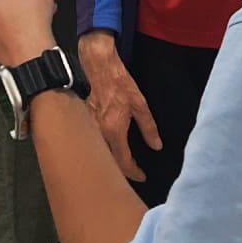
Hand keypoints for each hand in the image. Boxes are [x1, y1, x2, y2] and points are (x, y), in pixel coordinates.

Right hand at [77, 31, 160, 183]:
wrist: (98, 65)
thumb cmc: (119, 82)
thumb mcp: (140, 104)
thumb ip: (149, 127)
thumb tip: (156, 146)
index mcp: (114, 131)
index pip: (124, 162)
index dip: (134, 173)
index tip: (143, 176)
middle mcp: (99, 133)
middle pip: (109, 161)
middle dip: (122, 170)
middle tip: (135, 171)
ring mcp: (90, 127)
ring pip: (101, 152)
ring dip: (113, 160)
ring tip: (125, 161)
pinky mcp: (85, 119)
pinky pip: (94, 141)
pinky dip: (104, 148)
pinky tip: (112, 145)